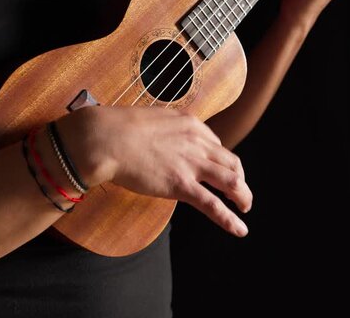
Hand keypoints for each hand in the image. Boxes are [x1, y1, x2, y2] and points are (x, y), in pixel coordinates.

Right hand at [56, 106, 252, 236]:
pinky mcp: (181, 185)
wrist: (105, 138)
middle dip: (240, 179)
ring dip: (243, 196)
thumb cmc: (117, 129)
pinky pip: (212, 205)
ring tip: (244, 208)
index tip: (215, 170)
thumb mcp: (150, 119)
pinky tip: (240, 229)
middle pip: (231, 162)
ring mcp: (191, 164)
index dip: (218, 160)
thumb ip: (164, 130)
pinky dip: (229, 219)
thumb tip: (159, 139)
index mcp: (190, 124)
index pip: (215, 144)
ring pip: (231, 182)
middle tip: (239, 191)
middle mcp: (197, 142)